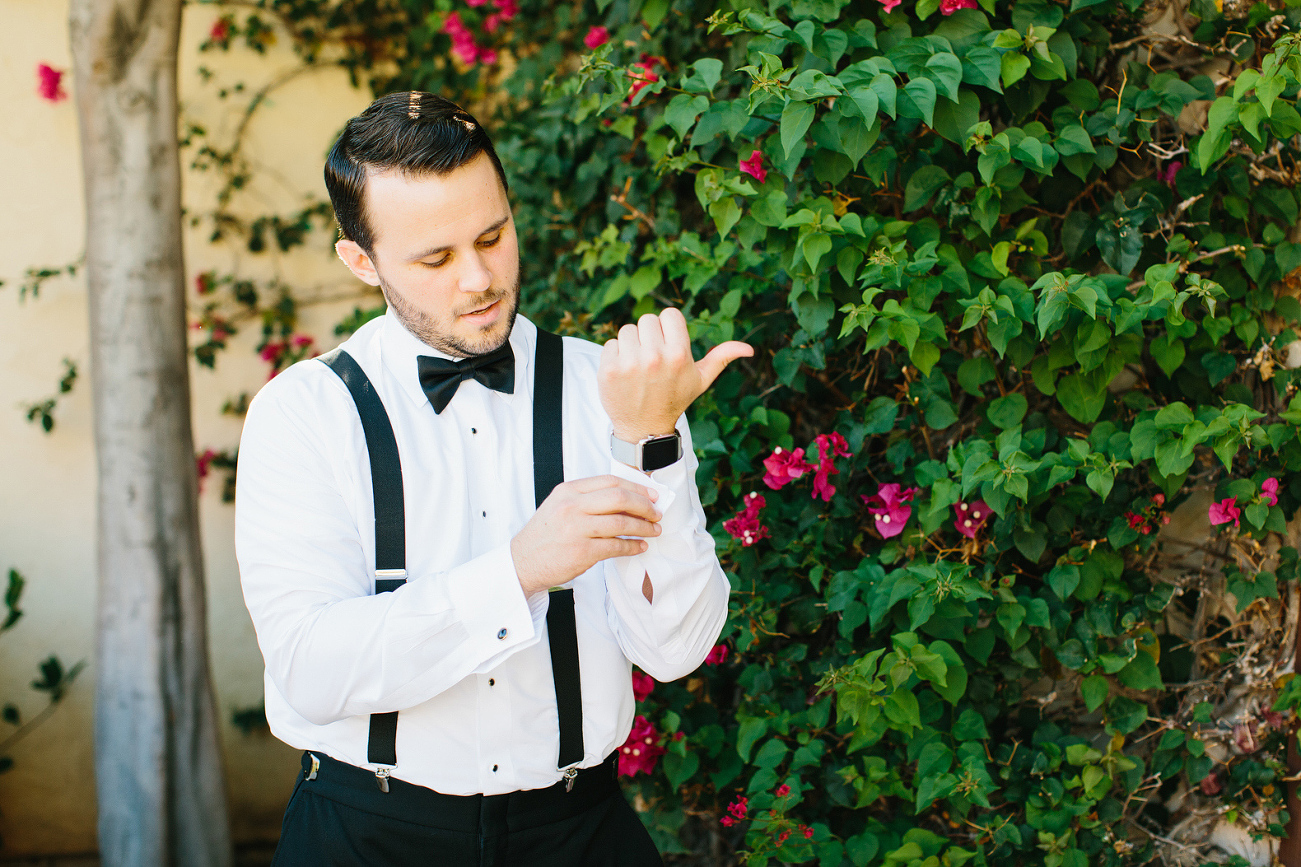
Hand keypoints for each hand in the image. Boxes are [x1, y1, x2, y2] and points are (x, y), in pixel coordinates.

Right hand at [511, 475, 661, 595]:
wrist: (522, 562)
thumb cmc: (545, 535)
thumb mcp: (560, 505)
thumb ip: (587, 499)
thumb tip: (627, 499)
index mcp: (568, 491)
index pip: (610, 481)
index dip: (636, 487)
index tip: (651, 495)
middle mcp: (572, 506)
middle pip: (620, 498)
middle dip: (645, 505)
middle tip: (656, 513)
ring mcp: (577, 529)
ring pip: (622, 523)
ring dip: (644, 527)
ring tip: (654, 531)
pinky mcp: (582, 552)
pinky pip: (616, 547)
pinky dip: (633, 547)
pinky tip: (640, 546)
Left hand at [599, 308, 752, 442]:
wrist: (645, 429)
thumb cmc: (674, 399)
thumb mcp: (700, 380)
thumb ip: (721, 358)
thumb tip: (749, 349)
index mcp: (678, 355)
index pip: (669, 314)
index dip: (667, 327)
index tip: (667, 344)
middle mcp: (654, 357)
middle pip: (647, 319)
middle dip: (649, 336)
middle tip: (652, 359)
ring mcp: (629, 363)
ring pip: (627, 330)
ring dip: (631, 345)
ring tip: (638, 367)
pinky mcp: (608, 370)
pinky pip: (610, 344)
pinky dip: (615, 356)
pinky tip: (624, 374)